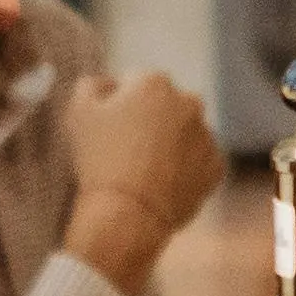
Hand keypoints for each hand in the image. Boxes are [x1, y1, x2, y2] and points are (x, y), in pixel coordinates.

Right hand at [55, 70, 223, 295]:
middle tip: (126, 152)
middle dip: (149, 122)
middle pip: (163, 107)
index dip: (117, 107)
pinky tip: (161, 184)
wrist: (127, 213)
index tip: (109, 131)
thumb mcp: (79, 111)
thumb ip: (91, 85)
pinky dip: (184, 169)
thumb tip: (107, 83)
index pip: (133, 84)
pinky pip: (198, 162)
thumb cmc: (100, 159)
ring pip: (183, 133)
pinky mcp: (216, 166)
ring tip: (142, 172)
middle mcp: (188, 102)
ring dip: (168, 144)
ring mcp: (206, 135)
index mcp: (155, 82)